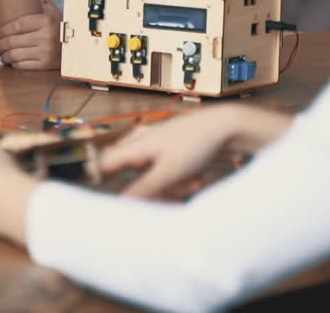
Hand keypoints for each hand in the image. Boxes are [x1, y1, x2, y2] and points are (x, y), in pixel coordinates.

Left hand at [0, 0, 61, 69]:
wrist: (77, 48)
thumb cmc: (61, 29)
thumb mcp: (54, 12)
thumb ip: (41, 0)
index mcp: (46, 21)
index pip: (17, 25)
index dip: (3, 30)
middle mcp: (46, 36)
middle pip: (12, 41)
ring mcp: (45, 52)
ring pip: (14, 55)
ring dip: (4, 56)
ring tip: (1, 54)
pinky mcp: (44, 65)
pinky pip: (21, 65)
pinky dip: (13, 64)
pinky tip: (11, 61)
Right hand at [98, 108, 240, 198]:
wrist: (228, 127)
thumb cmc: (197, 142)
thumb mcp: (169, 172)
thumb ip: (143, 189)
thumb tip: (120, 204)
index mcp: (136, 147)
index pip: (105, 165)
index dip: (101, 181)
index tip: (107, 202)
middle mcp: (144, 147)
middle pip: (135, 180)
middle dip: (154, 193)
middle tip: (173, 201)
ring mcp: (160, 150)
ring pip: (155, 180)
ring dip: (172, 187)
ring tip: (193, 184)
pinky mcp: (174, 155)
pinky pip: (169, 176)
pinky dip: (181, 181)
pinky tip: (197, 179)